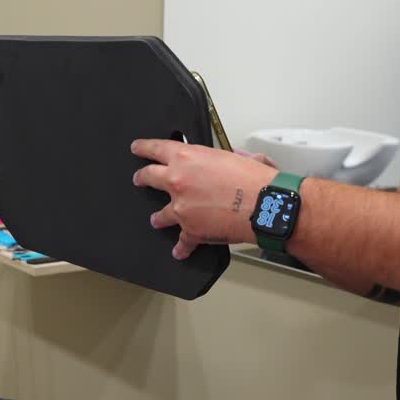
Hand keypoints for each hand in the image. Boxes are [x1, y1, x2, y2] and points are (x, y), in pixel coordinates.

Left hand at [131, 139, 276, 259]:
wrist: (263, 204)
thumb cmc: (254, 179)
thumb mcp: (236, 156)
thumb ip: (223, 157)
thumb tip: (229, 158)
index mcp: (187, 157)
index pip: (156, 148)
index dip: (143, 148)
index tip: (136, 148)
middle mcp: (178, 181)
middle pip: (149, 177)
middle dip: (142, 178)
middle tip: (139, 179)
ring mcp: (181, 207)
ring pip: (160, 214)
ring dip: (158, 217)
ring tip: (156, 220)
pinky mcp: (190, 230)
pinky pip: (182, 241)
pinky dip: (181, 248)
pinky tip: (179, 251)